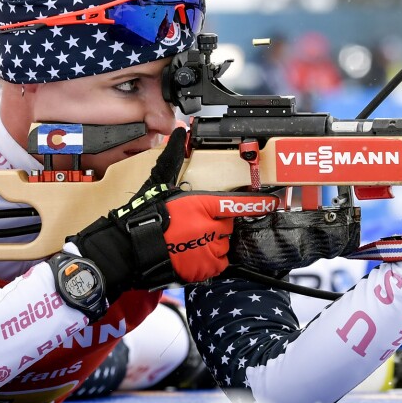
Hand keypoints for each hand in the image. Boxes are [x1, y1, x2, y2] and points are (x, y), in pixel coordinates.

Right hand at [72, 128, 278, 296]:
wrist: (128, 250)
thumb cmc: (143, 217)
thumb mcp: (158, 183)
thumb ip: (174, 158)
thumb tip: (180, 133)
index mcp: (200, 204)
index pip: (236, 203)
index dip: (257, 203)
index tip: (273, 202)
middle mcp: (208, 226)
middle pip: (227, 224)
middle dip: (216, 223)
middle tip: (192, 226)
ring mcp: (207, 249)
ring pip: (224, 244)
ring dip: (213, 243)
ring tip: (188, 242)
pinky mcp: (203, 269)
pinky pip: (219, 264)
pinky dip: (209, 261)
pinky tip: (191, 255)